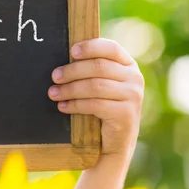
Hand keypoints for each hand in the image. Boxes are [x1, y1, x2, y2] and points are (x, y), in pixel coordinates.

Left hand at [48, 38, 144, 156]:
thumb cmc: (102, 107)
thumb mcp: (100, 84)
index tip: (71, 51)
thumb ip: (90, 69)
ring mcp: (133, 96)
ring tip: (53, 93)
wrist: (115, 142)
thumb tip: (65, 57)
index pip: (111, 48)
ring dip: (70, 89)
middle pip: (99, 66)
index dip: (90, 47)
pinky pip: (95, 104)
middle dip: (73, 71)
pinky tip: (63, 106)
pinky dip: (75, 104)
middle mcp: (135, 78)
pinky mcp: (126, 114)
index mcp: (128, 65)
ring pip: (95, 86)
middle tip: (55, 76)